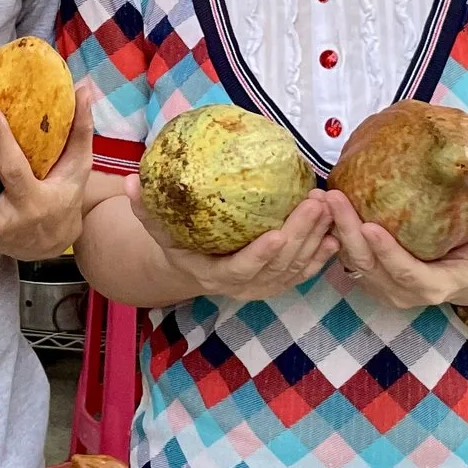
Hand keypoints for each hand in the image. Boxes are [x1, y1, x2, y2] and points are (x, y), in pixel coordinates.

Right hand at [132, 188, 338, 301]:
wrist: (191, 268)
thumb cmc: (176, 242)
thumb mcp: (157, 229)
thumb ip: (146, 208)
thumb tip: (132, 181)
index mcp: (215, 275)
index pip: (242, 269)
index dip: (261, 256)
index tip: (277, 235)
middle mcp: (244, 286)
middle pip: (279, 265)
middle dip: (301, 234)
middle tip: (315, 202)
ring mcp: (265, 286)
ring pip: (298, 267)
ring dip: (316, 238)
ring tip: (328, 205)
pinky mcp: (280, 281)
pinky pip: (306, 270)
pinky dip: (322, 254)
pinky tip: (334, 233)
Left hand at [326, 186, 467, 311]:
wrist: (465, 278)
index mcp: (432, 286)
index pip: (405, 273)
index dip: (387, 253)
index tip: (370, 226)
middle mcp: (401, 293)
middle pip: (368, 265)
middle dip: (347, 231)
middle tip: (332, 198)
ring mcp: (382, 288)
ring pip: (351, 261)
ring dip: (332, 230)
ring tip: (318, 197)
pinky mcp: (369, 277)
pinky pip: (346, 256)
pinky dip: (332, 233)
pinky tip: (320, 204)